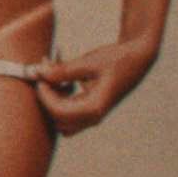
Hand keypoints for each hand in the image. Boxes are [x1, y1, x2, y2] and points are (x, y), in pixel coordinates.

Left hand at [30, 33, 154, 133]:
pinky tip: (63, 75)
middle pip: (57, 119)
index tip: (40, 74)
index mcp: (95, 108)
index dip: (44, 94)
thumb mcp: (89, 62)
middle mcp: (94, 116)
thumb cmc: (117, 59)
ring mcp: (92, 114)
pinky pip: (67, 109)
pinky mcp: (90, 108)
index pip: (59, 112)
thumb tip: (38, 73)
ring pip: (61, 117)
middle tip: (45, 73)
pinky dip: (59, 95)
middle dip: (46, 98)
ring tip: (54, 71)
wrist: (138, 57)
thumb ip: (63, 70)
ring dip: (52, 97)